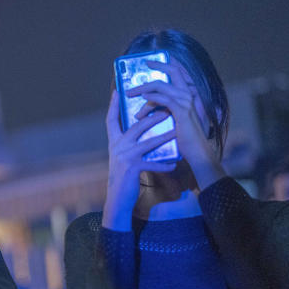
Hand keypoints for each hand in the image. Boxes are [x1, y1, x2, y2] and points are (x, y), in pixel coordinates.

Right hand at [102, 89, 176, 229]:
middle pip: (136, 126)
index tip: (117, 91)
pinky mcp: (132, 169)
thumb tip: (140, 129)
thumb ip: (129, 143)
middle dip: (152, 116)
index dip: (114, 104)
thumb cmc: (123, 176)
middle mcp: (117, 147)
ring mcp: (124, 157)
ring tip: (177, 130)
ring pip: (148, 142)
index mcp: (113, 142)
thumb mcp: (122, 157)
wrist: (117, 198)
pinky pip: (152, 164)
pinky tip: (173, 164)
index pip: (111, 119)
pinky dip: (164, 164)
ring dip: (164, 136)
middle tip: (167, 108)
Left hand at [130, 59, 224, 188]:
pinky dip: (151, 97)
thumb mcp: (173, 117)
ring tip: (130, 92)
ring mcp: (187, 101)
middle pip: (173, 71)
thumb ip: (164, 106)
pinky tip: (142, 98)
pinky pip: (163, 99)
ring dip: (143, 87)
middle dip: (158, 65)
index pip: (179, 72)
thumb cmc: (185, 136)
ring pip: (162, 85)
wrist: (197, 151)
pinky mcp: (182, 111)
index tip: (151, 61)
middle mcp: (190, 94)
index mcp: (189, 94)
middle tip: (145, 64)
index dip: (166, 64)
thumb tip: (146, 100)